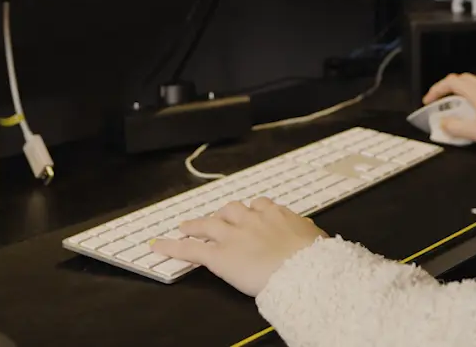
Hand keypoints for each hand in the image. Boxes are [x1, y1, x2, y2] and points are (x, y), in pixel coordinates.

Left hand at [150, 197, 325, 295]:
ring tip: (186, 226)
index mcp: (277, 215)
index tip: (250, 214)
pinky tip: (160, 246)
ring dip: (196, 224)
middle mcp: (252, 219)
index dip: (252, 211)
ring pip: (208, 224)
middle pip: (232, 210)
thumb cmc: (313, 258)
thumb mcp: (316, 240)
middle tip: (218, 220)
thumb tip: (314, 236)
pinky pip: (191, 248)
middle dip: (224, 215)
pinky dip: (173, 246)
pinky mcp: (219, 255)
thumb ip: (309, 234)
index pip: (261, 206)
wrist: (301, 270)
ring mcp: (233, 235)